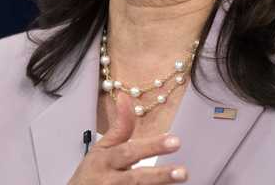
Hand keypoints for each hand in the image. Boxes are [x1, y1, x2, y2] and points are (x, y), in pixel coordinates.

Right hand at [67, 92, 187, 183]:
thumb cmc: (92, 172)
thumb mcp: (102, 148)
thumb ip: (119, 127)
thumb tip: (126, 97)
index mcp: (105, 160)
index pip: (129, 152)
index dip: (151, 146)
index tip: (174, 141)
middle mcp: (109, 180)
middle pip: (136, 178)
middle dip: (159, 175)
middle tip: (182, 172)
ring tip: (181, 178)